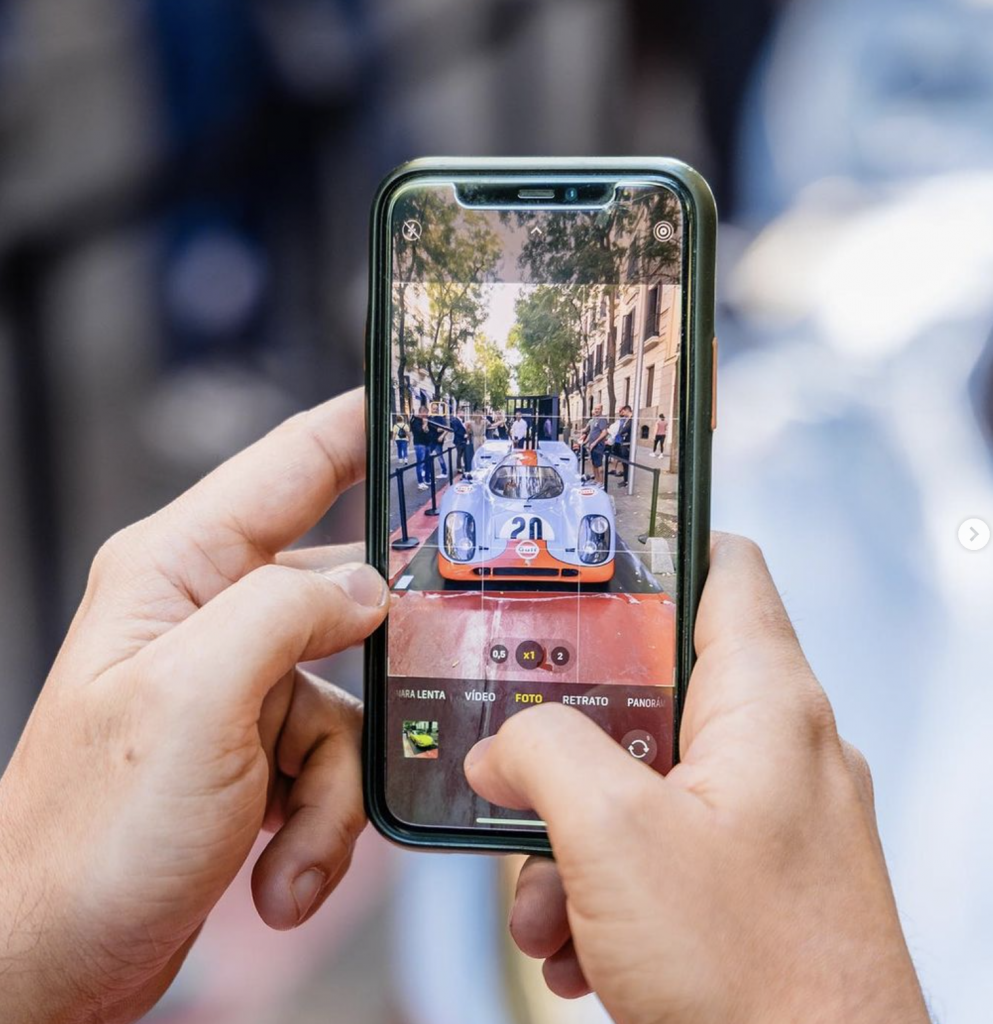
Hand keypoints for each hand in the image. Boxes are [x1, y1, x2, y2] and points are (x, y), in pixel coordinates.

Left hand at [0, 389, 388, 1023]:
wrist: (56, 963)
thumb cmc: (87, 839)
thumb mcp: (194, 700)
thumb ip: (286, 614)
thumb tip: (365, 587)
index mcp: (176, 572)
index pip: (289, 466)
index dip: (360, 428)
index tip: (423, 404)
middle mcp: (209, 617)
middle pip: (339, 590)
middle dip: (379, 647)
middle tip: (422, 667)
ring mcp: (236, 685)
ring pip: (351, 699)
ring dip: (336, 784)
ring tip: (289, 837)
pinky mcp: (256, 747)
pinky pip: (336, 762)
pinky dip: (323, 822)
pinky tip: (279, 868)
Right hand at [465, 535, 928, 1023]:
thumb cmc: (756, 978)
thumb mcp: (611, 834)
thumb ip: (542, 752)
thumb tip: (501, 743)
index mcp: (765, 703)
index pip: (722, 565)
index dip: (652, 546)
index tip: (583, 559)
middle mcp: (778, 749)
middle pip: (658, 684)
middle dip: (576, 734)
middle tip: (522, 754)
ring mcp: (771, 818)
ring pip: (649, 780)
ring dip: (578, 833)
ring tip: (546, 898)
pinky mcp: (758, 880)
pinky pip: (668, 848)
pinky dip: (611, 884)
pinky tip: (580, 945)